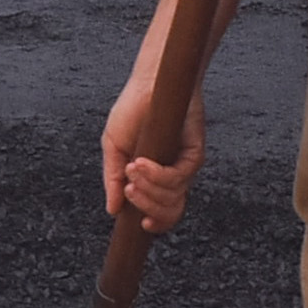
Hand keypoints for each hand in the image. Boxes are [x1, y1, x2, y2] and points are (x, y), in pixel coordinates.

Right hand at [102, 68, 205, 231]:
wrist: (148, 82)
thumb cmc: (132, 111)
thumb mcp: (114, 147)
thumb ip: (113, 179)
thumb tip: (112, 210)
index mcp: (154, 180)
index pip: (162, 214)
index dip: (154, 224)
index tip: (138, 223)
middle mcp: (172, 177)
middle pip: (169, 213)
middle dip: (146, 206)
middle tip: (129, 189)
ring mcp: (184, 167)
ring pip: (172, 198)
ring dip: (148, 188)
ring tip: (132, 168)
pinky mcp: (194, 154)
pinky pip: (178, 178)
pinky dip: (157, 174)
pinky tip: (141, 162)